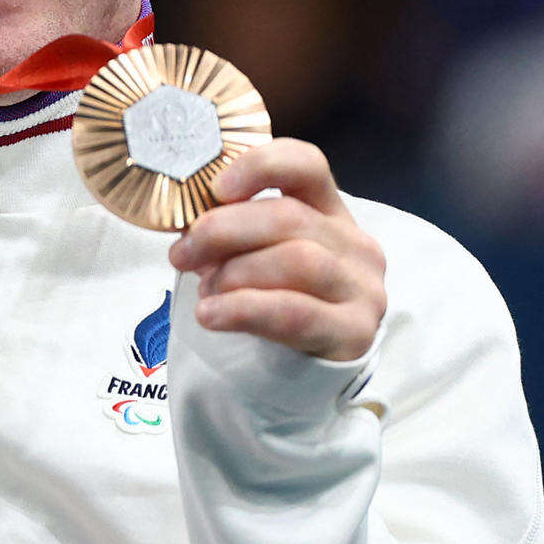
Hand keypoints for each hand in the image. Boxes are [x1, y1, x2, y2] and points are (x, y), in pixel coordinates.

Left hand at [167, 139, 385, 362]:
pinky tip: (210, 315)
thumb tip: (188, 223)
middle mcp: (355, 245)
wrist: (296, 377)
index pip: (308, 165)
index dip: (261, 165)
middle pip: (289, 217)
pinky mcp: (354, 333)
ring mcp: (362, 289)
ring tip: (206, 293)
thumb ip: (233, 234)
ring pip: (296, 260)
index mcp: (329, 214)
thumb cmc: (270, 304)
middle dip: (222, 231)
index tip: (216, 187)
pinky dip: (243, 309)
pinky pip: (294, 312)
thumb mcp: (254, 259)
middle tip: (182, 254)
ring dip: (235, 274)